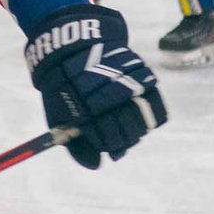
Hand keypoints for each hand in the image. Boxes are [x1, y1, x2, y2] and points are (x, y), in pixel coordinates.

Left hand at [23, 4, 166, 168]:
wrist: (72, 48)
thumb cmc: (66, 89)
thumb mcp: (59, 118)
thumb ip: (75, 144)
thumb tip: (96, 165)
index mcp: (84, 108)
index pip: (105, 140)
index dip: (109, 145)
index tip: (107, 144)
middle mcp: (107, 95)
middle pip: (127, 131)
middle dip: (123, 138)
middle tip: (120, 135)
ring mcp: (125, 82)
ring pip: (142, 118)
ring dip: (137, 126)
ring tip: (129, 122)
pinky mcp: (139, 71)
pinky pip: (154, 100)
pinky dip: (151, 111)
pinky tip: (141, 110)